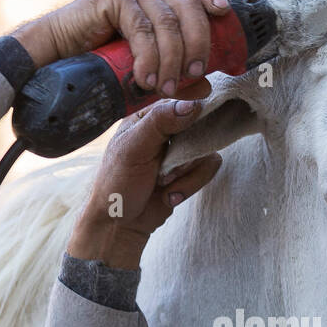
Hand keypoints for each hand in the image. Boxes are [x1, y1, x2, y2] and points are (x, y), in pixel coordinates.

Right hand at [11, 0, 231, 97]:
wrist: (56, 58)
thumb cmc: (102, 65)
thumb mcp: (147, 70)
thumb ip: (175, 73)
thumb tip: (205, 85)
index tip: (223, 13)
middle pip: (190, 7)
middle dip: (198, 45)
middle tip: (193, 76)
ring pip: (168, 22)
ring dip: (171, 60)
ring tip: (165, 88)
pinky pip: (143, 28)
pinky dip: (148, 58)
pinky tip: (144, 79)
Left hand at [66, 98, 222, 269]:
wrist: (120, 224)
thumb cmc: (117, 182)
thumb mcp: (133, 148)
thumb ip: (160, 123)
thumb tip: (193, 104)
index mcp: (148, 118)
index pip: (180, 103)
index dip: (189, 115)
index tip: (183, 135)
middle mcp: (167, 131)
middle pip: (200, 127)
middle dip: (185, 155)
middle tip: (165, 171)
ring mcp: (180, 151)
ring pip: (206, 150)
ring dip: (186, 174)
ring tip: (163, 185)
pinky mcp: (190, 171)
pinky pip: (208, 169)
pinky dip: (190, 186)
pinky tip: (169, 195)